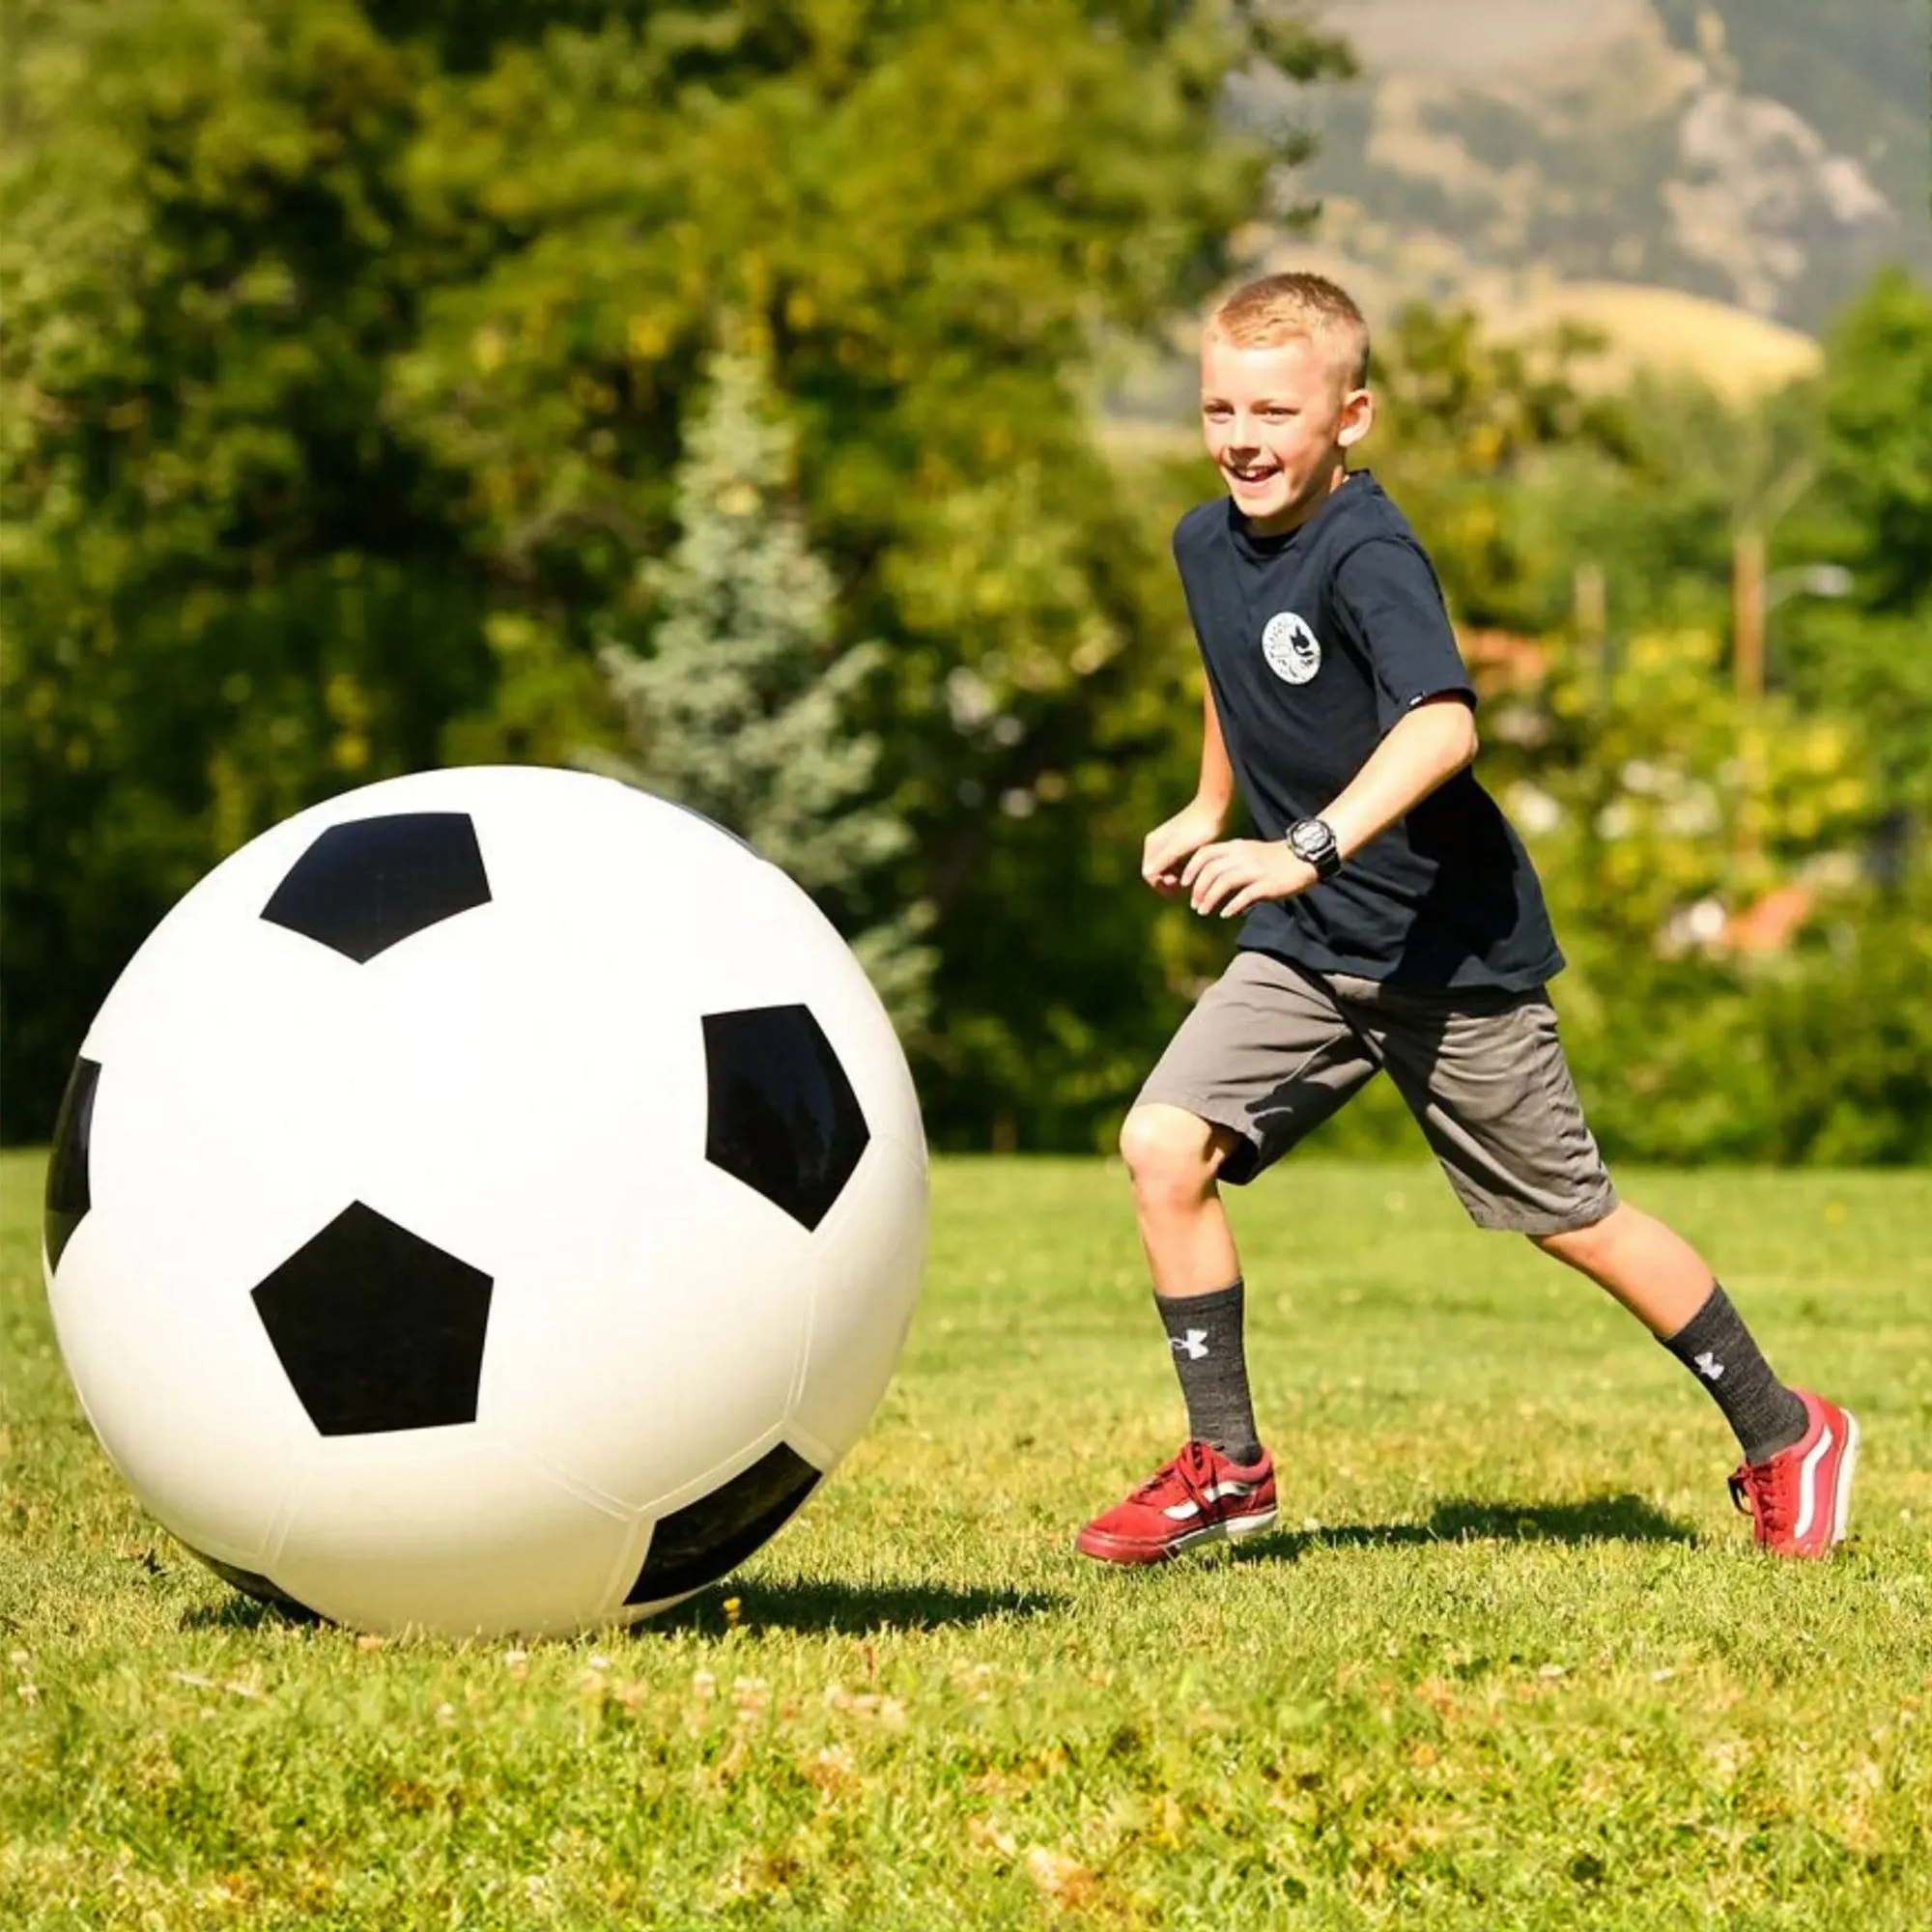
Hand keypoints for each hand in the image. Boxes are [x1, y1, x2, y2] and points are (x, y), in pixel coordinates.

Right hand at [1141, 800, 1226, 897]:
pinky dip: (1181, 871)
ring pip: (1166, 870)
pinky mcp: (1177, 843)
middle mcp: (1155, 843)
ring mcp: (1166, 844)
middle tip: (1186, 887)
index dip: (1161, 885)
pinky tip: (1194, 872)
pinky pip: (1174, 864)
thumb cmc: (1199, 828)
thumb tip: (1147, 874)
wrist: (1215, 808)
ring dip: (1175, 879)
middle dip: (1168, 884)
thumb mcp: (1181, 847)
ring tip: (1191, 880)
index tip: (1179, 886)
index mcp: (1152, 844)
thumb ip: (1164, 860)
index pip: (1149, 875)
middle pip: (1156, 874)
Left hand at [1180, 839, 1319, 917]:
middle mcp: (1243, 856)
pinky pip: (1245, 895)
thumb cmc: (1276, 859)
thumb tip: (1216, 887)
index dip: (1191, 869)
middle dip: (1198, 889)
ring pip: (1224, 881)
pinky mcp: (1268, 884)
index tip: (1183, 884)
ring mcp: (1256, 870)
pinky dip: (1232, 905)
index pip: (1205, 853)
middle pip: (1211, 870)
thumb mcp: (1251, 855)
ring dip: (1210, 898)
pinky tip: (1225, 914)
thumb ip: (1232, 866)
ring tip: (1204, 911)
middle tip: (1195, 904)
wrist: (1306, 857)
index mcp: (1237, 847)